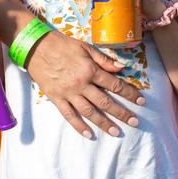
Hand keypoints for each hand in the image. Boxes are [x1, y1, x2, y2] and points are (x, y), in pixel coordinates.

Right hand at [25, 33, 146, 138]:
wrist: (36, 47)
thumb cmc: (63, 44)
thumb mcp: (86, 47)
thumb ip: (104, 60)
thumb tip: (122, 68)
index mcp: (90, 70)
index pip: (114, 84)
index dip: (129, 93)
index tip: (141, 101)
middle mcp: (81, 84)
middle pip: (105, 102)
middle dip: (121, 113)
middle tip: (134, 122)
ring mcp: (68, 93)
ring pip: (89, 112)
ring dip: (104, 123)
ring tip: (116, 132)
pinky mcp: (56, 98)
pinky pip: (69, 115)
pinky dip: (79, 126)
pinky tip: (89, 134)